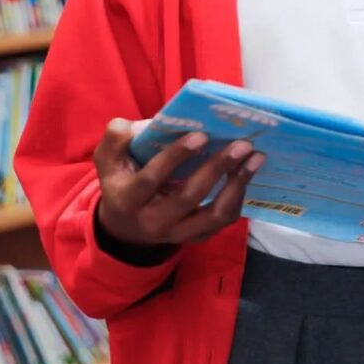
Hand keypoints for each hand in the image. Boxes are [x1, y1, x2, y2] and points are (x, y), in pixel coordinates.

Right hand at [94, 119, 265, 247]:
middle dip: (217, 168)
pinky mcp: (195, 236)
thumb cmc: (122, 182)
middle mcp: (153, 222)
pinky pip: (222, 222)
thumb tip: (127, 126)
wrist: (126, 227)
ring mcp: (177, 233)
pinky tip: (248, 173)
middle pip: (189, 197)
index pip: (151, 179)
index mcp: (128, 200)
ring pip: (213, 215)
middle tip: (241, 144)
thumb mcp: (108, 161)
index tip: (201, 135)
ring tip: (255, 158)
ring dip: (238, 186)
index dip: (175, 157)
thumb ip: (114, 142)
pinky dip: (238, 197)